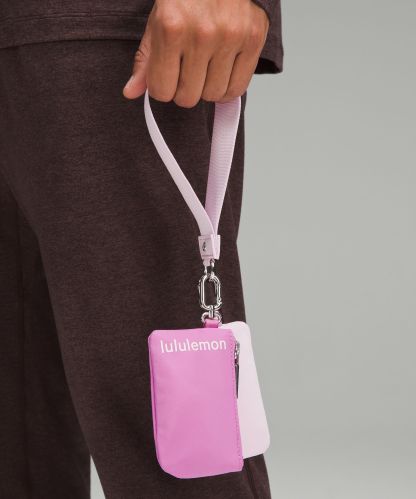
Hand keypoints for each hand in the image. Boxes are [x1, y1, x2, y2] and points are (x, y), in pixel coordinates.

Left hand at [123, 0, 268, 106]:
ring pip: (213, 96)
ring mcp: (230, 37)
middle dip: (184, 91)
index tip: (167, 77)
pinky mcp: (252, 40)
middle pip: (188, 98)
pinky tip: (221, 74)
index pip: (162, 91)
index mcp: (171, 28)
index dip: (162, 88)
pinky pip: (237, 89)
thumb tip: (131, 92)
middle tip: (187, 73)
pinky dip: (227, 88)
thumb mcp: (158, 22)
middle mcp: (202, 34)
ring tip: (205, 69)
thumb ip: (145, 60)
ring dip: (207, 89)